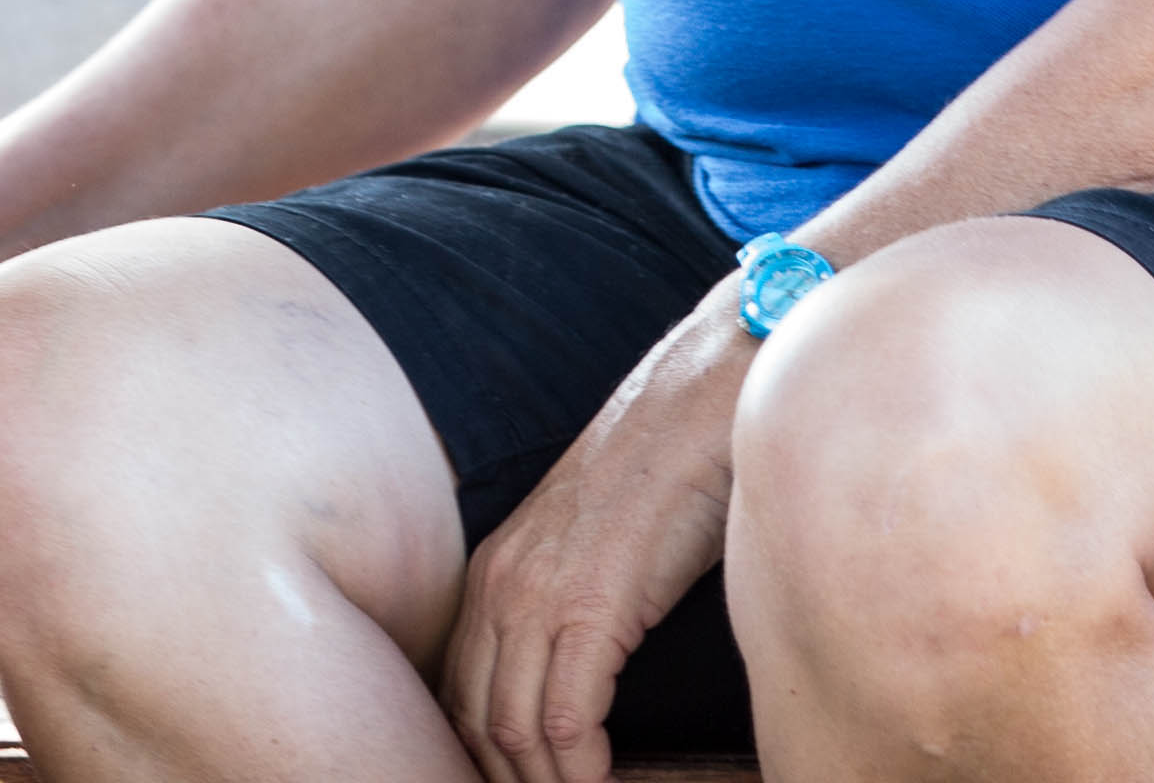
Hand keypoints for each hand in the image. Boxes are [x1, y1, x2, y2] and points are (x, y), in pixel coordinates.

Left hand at [438, 298, 745, 782]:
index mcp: (491, 576)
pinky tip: (603, 778)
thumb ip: (565, 608)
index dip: (484, 754)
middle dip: (509, 776)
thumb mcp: (585, 548)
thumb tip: (579, 678)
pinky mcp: (591, 605)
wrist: (694, 407)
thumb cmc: (658, 477)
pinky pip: (568, 717)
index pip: (458, 694)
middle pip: (477, 722)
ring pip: (516, 731)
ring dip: (548, 780)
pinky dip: (582, 765)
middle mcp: (498, 587)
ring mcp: (539, 595)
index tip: (520, 779)